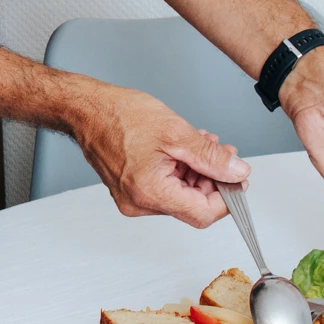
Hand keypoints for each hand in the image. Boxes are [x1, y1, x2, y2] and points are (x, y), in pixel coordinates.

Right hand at [69, 81, 250, 225]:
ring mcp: (131, 199)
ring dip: (197, 173)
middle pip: (192, 205)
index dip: (227, 198)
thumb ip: (210, 157)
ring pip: (180, 196)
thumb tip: (236, 171)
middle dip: (213, 179)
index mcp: (150, 192)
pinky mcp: (128, 191)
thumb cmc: (119, 116)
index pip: (202, 214)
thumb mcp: (176, 132)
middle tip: (222, 154)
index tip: (237, 179)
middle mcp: (138, 203)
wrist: (86, 110)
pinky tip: (183, 151)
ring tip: (201, 145)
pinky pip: (164, 189)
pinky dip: (179, 172)